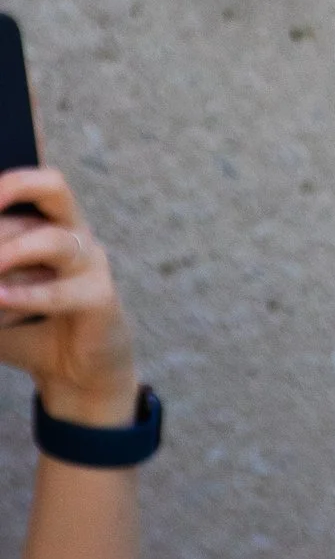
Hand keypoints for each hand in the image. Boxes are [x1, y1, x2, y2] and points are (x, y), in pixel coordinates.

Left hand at [0, 172, 137, 429]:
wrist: (72, 375)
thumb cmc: (26, 327)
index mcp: (48, 223)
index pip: (35, 184)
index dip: (12, 183)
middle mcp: (74, 233)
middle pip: (50, 194)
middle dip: (1, 220)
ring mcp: (91, 262)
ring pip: (53, 240)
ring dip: (8, 254)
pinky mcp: (100, 297)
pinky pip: (58, 292)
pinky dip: (23, 296)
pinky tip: (0, 299)